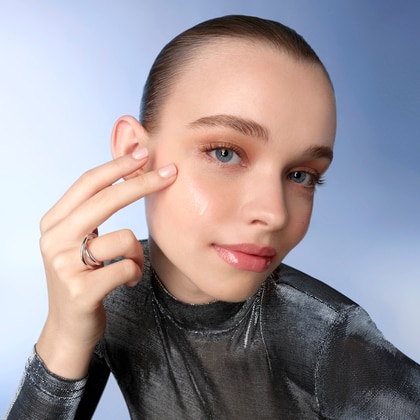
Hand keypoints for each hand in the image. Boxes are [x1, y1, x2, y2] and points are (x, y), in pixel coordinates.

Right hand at [36, 146, 176, 378]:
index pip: (88, 183)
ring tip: (127, 268)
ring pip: (124, 239)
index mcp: (54, 222)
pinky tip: (124, 282)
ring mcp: (64, 265)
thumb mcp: (80, 241)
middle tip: (171, 173)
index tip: (144, 153)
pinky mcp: (81, 291)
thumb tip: (127, 173)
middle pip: (106, 199)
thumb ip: (94, 212)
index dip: (118, 165)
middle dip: (143, 183)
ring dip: (136, 254)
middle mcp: (54, 239)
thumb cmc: (83, 278)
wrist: (69, 327)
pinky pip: (127, 268)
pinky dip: (134, 274)